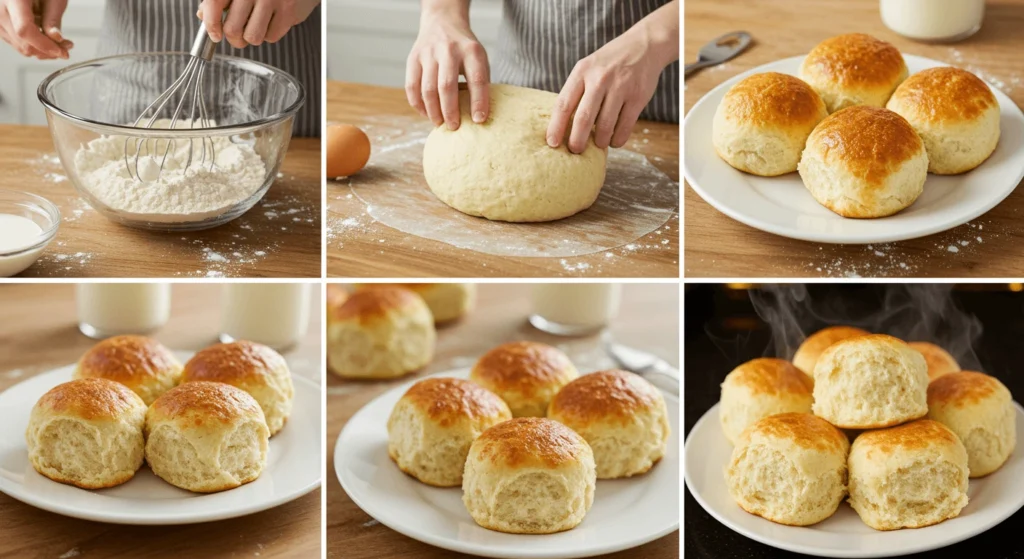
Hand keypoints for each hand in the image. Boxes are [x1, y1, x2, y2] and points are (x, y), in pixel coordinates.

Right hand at [0, 0, 70, 58]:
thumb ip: (53, 18)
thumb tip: (56, 38)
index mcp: (12, 0)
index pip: (24, 30)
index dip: (44, 45)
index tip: (62, 51)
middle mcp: (0, 11)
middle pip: (23, 42)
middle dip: (49, 50)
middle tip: (67, 46)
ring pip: (21, 47)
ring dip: (43, 50)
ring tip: (60, 42)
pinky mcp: (0, 27)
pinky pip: (18, 44)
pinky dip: (34, 45)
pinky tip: (45, 37)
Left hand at [198, 0, 318, 48]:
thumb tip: (204, 16)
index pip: (214, 3)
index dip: (211, 23)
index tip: (214, 35)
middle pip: (233, 28)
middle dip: (234, 39)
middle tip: (238, 36)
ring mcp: (272, 0)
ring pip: (252, 37)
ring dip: (252, 38)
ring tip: (256, 27)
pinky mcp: (288, 12)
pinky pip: (271, 37)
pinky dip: (269, 34)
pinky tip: (272, 21)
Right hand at [405, 4, 488, 129]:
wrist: (442, 22)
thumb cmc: (465, 50)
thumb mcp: (479, 58)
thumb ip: (480, 82)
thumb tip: (478, 117)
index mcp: (471, 51)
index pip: (477, 79)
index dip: (478, 102)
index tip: (479, 120)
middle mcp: (449, 50)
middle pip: (447, 86)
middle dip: (450, 111)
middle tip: (454, 127)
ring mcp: (428, 53)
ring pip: (427, 89)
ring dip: (433, 111)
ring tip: (439, 123)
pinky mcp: (413, 58)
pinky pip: (411, 86)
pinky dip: (418, 104)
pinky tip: (425, 113)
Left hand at [547, 1, 677, 153]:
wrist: (644, 45)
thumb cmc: (609, 63)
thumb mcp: (588, 68)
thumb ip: (576, 91)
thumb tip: (563, 126)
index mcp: (582, 72)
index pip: (563, 104)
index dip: (556, 127)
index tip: (552, 143)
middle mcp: (600, 79)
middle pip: (583, 118)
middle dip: (577, 141)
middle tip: (575, 151)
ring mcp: (620, 87)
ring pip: (604, 126)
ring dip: (599, 141)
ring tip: (598, 144)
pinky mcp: (638, 97)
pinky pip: (624, 126)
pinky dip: (617, 139)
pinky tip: (614, 140)